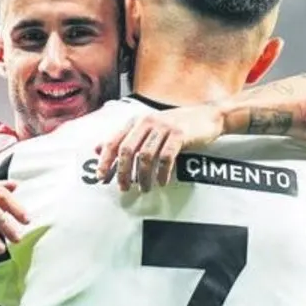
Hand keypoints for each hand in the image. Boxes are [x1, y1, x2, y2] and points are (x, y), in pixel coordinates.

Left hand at [95, 104, 226, 191]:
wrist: (207, 117)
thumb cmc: (176, 126)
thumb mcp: (147, 128)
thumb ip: (124, 138)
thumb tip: (98, 149)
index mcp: (136, 121)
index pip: (113, 141)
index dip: (105, 160)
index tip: (101, 177)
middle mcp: (147, 122)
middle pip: (127, 150)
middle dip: (123, 172)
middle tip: (123, 188)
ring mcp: (163, 127)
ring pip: (145, 156)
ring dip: (143, 176)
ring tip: (144, 188)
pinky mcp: (179, 134)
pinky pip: (166, 158)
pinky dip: (162, 173)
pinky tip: (161, 182)